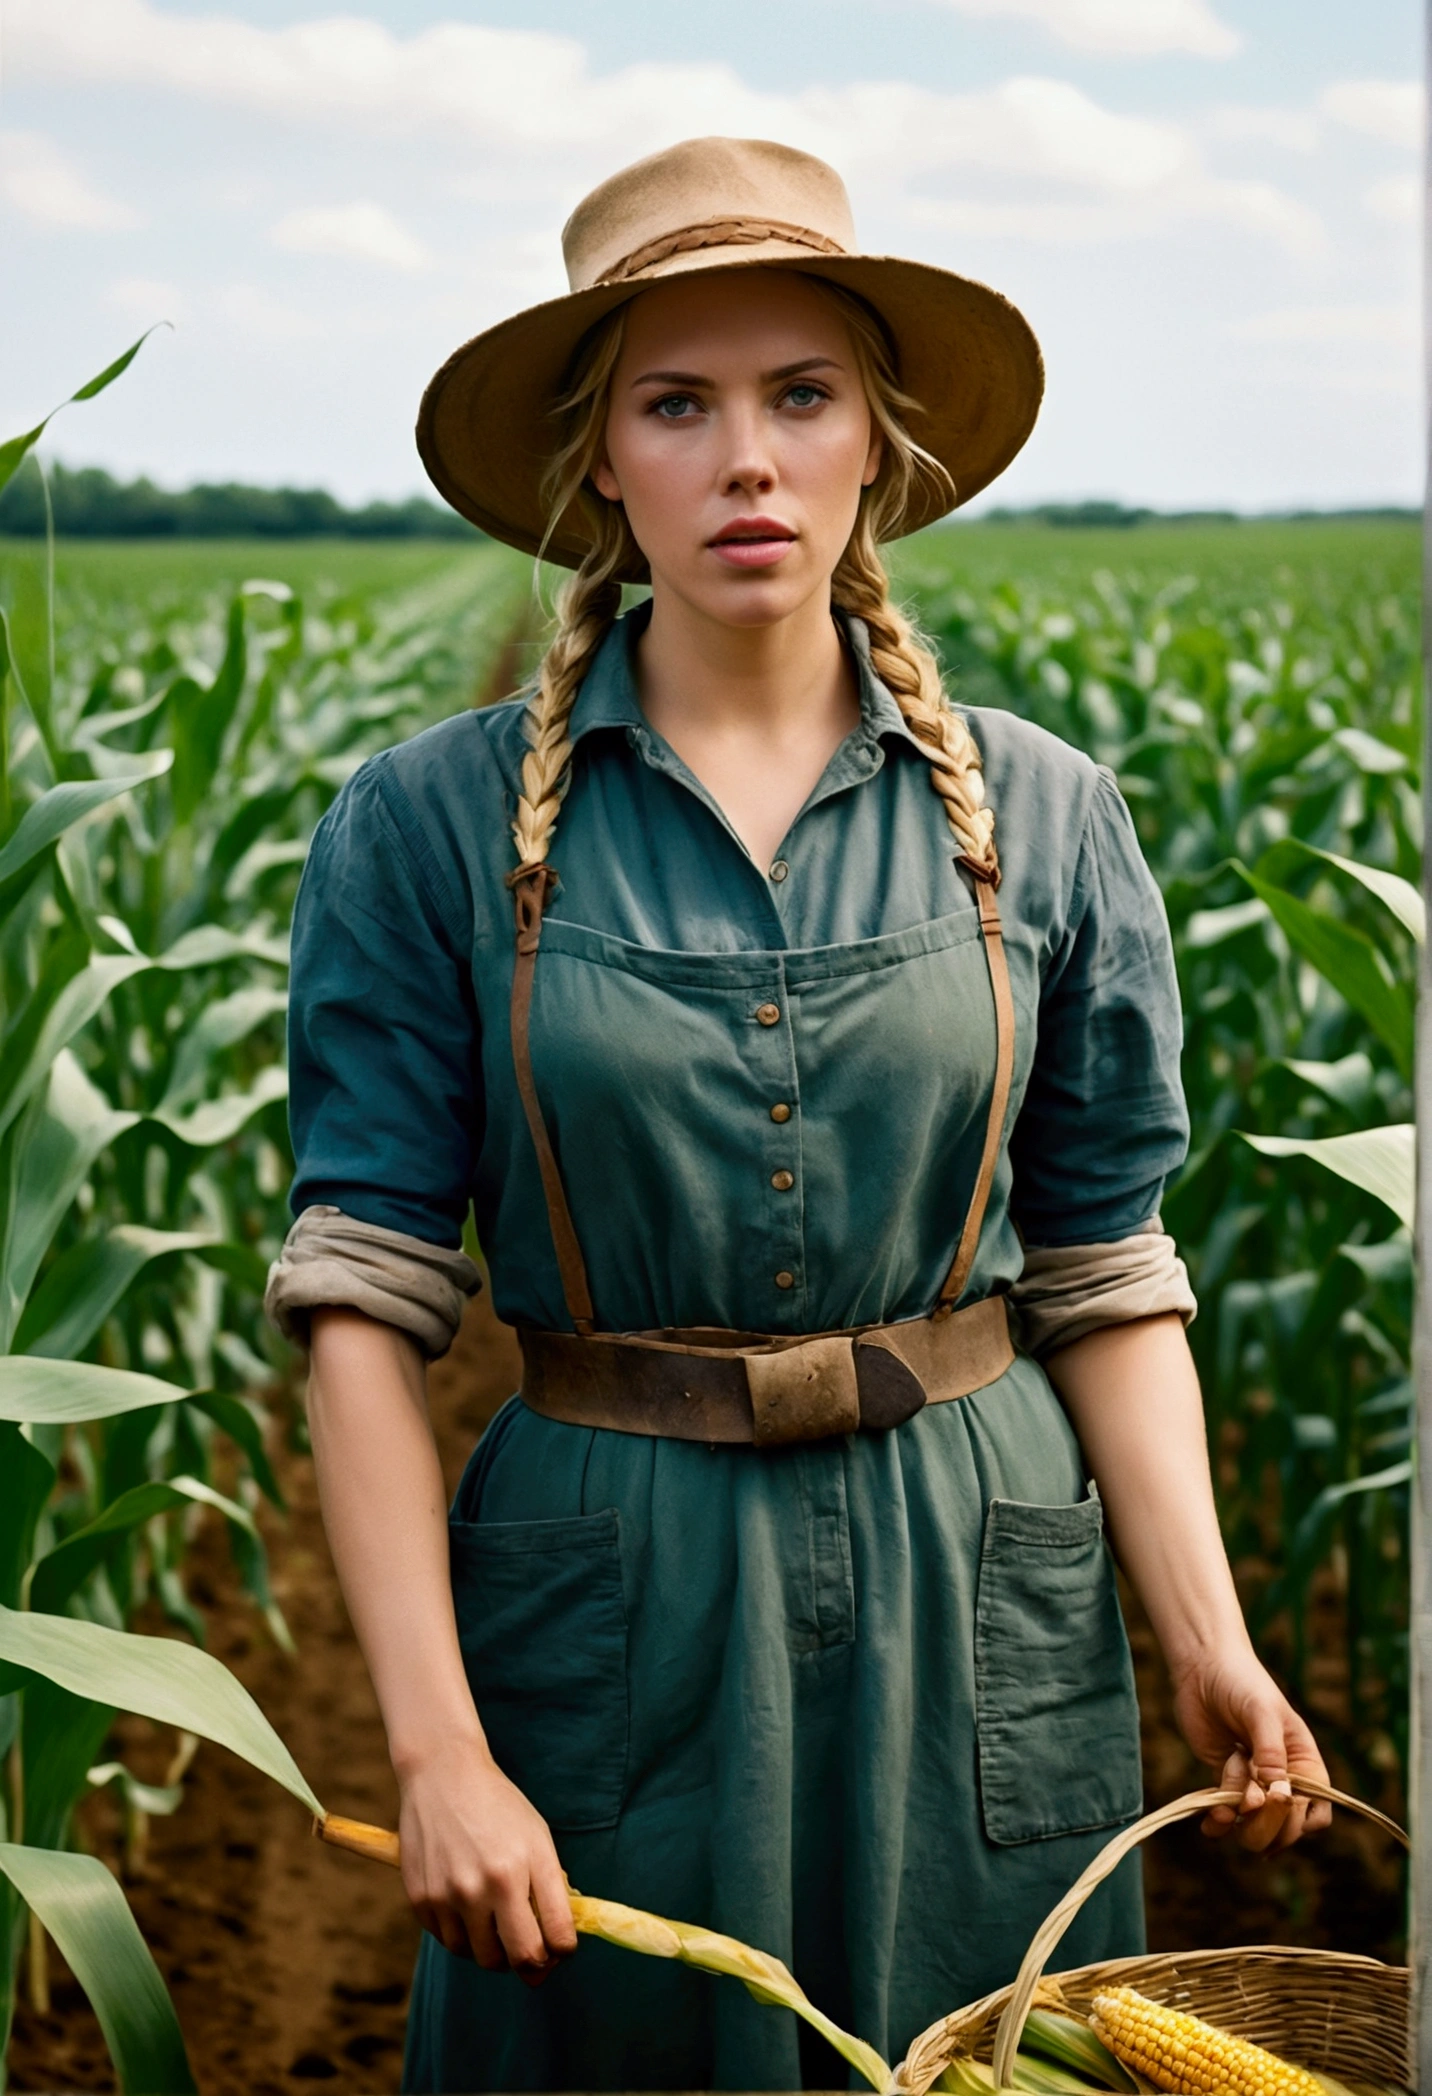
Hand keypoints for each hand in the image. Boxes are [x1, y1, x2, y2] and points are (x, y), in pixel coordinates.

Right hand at [396, 1734, 578, 1981]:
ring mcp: (451, 1895)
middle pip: (521, 1960)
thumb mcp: (537, 1837)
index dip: (563, 1952)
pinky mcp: (422, 1900)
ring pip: (483, 1958)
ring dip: (496, 1952)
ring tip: (498, 1926)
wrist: (442, 1775)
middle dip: (534, 1965)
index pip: (557, 1939)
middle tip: (533, 1954)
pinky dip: (464, 1936)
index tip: (560, 1949)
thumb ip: (551, 1886)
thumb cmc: (498, 1806)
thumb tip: (558, 1939)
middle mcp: (488, 1885)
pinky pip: (450, 1942)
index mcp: (524, 1866)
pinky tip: (468, 1910)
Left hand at [1169, 1646, 1331, 1852]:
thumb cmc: (1242, 1683)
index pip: (1315, 1814)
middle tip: (1247, 1802)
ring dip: (1240, 1822)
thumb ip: (1270, 1752)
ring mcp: (1253, 1783)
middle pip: (1285, 1828)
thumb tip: (1277, 1793)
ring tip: (1224, 1805)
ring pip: (1254, 1827)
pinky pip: (1226, 1816)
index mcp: (1304, 1764)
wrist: (1202, 1668)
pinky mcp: (1226, 1781)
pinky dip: (1219, 1823)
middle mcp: (1282, 1779)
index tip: (1276, 1800)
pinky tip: (1210, 1822)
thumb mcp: (1262, 1712)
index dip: (1299, 1820)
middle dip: (1266, 1826)